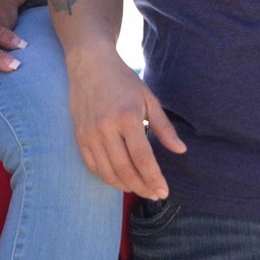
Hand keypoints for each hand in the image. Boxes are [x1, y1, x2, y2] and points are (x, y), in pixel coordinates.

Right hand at [65, 47, 186, 197]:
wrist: (89, 65)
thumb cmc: (123, 80)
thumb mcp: (149, 99)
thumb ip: (164, 127)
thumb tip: (181, 150)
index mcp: (127, 118)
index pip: (143, 159)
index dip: (154, 179)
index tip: (164, 192)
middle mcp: (106, 128)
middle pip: (125, 170)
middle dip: (142, 187)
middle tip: (155, 195)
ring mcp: (90, 134)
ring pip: (108, 172)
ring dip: (125, 186)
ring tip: (140, 189)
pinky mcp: (79, 137)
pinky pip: (93, 166)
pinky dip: (107, 177)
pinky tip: (121, 180)